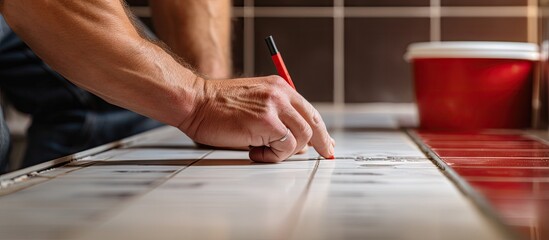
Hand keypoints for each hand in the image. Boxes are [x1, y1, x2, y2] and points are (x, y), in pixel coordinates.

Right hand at [180, 75, 334, 162]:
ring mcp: (275, 108)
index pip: (309, 110)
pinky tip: (254, 152)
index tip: (326, 144)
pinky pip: (285, 147)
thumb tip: (296, 142)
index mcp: (279, 87)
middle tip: (323, 155)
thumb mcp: (253, 103)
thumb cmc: (216, 107)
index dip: (321, 130)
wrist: (195, 102)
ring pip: (302, 137)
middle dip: (320, 143)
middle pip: (313, 123)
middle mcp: (280, 95)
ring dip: (286, 151)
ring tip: (263, 151)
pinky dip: (273, 156)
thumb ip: (275, 116)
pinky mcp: (267, 123)